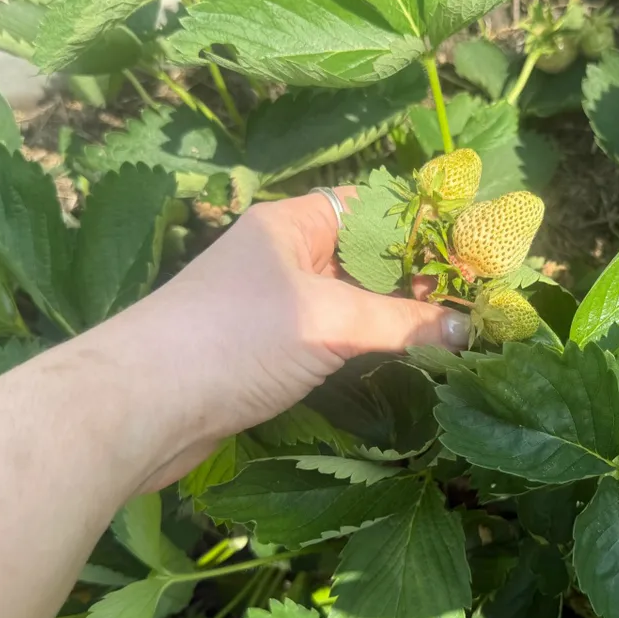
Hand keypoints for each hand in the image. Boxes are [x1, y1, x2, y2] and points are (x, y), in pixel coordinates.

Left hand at [94, 188, 468, 491]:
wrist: (142, 407)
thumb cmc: (237, 338)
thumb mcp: (330, 321)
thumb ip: (402, 324)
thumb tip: (465, 331)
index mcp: (294, 225)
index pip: (375, 210)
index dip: (426, 230)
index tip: (476, 256)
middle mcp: (285, 257)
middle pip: (367, 257)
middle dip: (419, 279)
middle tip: (475, 304)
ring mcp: (276, 306)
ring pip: (351, 302)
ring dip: (396, 317)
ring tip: (454, 333)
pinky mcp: (268, 352)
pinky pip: (332, 337)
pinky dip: (367, 345)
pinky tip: (404, 360)